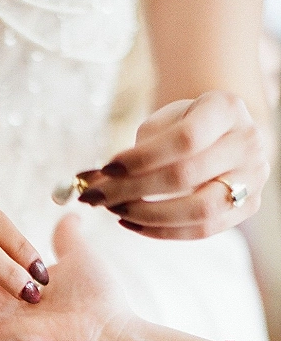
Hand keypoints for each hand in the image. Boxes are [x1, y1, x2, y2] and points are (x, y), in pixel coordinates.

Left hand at [74, 92, 269, 238]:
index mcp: (226, 109)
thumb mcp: (162, 123)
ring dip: (147, 215)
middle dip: (133, 189)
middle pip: (187, 176)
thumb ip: (133, 151)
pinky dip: (161, 231)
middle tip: (97, 196)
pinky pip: (202, 230)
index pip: (184, 139)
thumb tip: (88, 182)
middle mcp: (247, 143)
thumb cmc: (183, 125)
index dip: (142, 158)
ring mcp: (253, 178)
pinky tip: (131, 223)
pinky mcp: (247, 207)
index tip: (106, 168)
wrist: (222, 135)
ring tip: (114, 210)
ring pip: (199, 210)